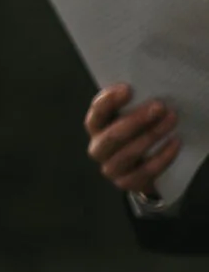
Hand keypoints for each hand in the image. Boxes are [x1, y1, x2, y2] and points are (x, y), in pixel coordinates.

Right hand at [86, 83, 179, 197]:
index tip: (128, 89)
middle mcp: (98, 149)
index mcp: (96, 128)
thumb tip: (147, 89)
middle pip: (113, 135)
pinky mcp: (126, 183)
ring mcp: (111, 168)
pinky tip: (175, 142)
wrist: (139, 169)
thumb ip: (130, 106)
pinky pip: (146, 170)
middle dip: (137, 120)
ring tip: (172, 120)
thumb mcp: (128, 118)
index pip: (96, 113)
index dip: (109, 101)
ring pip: (130, 152)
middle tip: (159, 106)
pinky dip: (163, 156)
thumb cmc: (135, 135)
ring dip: (152, 135)